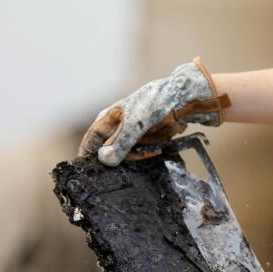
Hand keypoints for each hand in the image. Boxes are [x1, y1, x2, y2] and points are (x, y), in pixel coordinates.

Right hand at [78, 56, 230, 165]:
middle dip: (124, 155)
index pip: (90, 141)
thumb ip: (120, 143)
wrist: (184, 99)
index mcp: (107, 119)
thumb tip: (103, 160)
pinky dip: (151, 152)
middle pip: (111, 154)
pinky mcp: (146, 142)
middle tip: (138, 150)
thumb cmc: (156, 102)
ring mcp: (132, 136)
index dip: (88, 156)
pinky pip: (143, 155)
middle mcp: (117, 129)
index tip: (89, 172)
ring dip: (141, 153)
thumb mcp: (135, 123)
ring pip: (128, 157)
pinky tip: (159, 144)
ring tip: (154, 142)